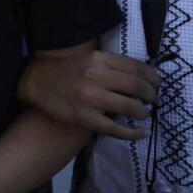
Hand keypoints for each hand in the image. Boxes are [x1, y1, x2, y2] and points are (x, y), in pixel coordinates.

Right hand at [18, 50, 158, 139]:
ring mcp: (90, 98)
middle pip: (137, 86)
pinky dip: (133, 133)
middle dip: (151, 95)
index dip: (153, 78)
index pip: (137, 67)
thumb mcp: (89, 59)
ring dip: (143, 112)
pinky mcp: (84, 117)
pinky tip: (142, 133)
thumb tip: (140, 77)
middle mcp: (96, 76)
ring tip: (144, 113)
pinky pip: (115, 128)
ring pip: (129, 107)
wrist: (36, 82)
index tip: (156, 84)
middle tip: (152, 100)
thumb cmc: (66, 70)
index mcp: (100, 59)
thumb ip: (111, 65)